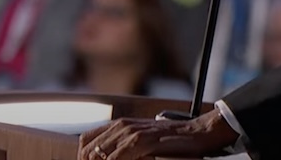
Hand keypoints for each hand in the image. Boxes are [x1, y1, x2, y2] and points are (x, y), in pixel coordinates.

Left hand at [79, 109, 236, 159]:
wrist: (197, 133)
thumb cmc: (172, 140)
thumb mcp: (142, 140)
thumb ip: (124, 146)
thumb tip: (108, 157)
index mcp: (119, 124)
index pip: (85, 142)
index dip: (83, 158)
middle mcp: (122, 126)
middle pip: (89, 151)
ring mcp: (131, 132)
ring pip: (100, 155)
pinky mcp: (142, 140)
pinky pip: (117, 158)